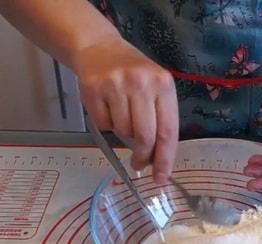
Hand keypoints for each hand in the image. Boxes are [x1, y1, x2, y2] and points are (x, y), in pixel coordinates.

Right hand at [75, 36, 177, 183]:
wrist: (99, 48)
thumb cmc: (133, 74)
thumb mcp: (155, 88)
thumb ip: (160, 119)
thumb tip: (157, 160)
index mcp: (163, 85)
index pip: (168, 130)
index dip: (165, 158)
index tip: (161, 177)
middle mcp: (141, 83)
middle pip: (145, 136)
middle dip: (142, 156)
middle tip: (139, 163)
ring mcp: (116, 84)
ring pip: (123, 131)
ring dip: (123, 134)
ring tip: (122, 116)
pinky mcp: (94, 89)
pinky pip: (104, 124)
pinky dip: (106, 125)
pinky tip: (108, 107)